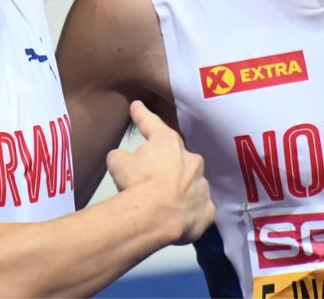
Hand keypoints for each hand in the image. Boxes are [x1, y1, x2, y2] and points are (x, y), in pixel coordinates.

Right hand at [106, 100, 214, 244]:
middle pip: (177, 158)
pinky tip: (176, 215)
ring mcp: (202, 185)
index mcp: (168, 143)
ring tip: (163, 202)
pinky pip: (198, 206)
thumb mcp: (117, 162)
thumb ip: (122, 156)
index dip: (142, 115)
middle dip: (165, 165)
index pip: (152, 124)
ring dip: (179, 188)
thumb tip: (123, 159)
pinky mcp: (207, 209)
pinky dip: (189, 209)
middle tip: (149, 179)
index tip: (137, 106)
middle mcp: (191, 160)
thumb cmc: (136, 185)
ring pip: (191, 182)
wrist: (153, 217)